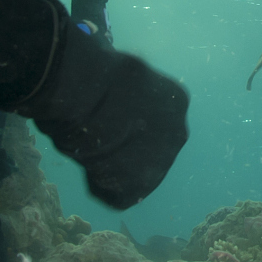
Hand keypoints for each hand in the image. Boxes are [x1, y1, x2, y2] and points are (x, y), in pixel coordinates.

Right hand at [14, 8, 186, 208]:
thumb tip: (114, 69)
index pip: (154, 118)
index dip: (125, 118)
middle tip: (94, 133)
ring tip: (88, 148)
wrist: (84, 93)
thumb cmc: (97, 70)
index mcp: (177, 99)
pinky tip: (88, 165)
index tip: (105, 112)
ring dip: (111, 164)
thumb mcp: (123, 68)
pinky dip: (101, 184)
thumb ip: (128, 83)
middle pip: (148, 146)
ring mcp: (161, 162)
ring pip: (133, 169)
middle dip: (123, 143)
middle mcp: (178, 132)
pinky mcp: (139, 186)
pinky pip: (118, 192)